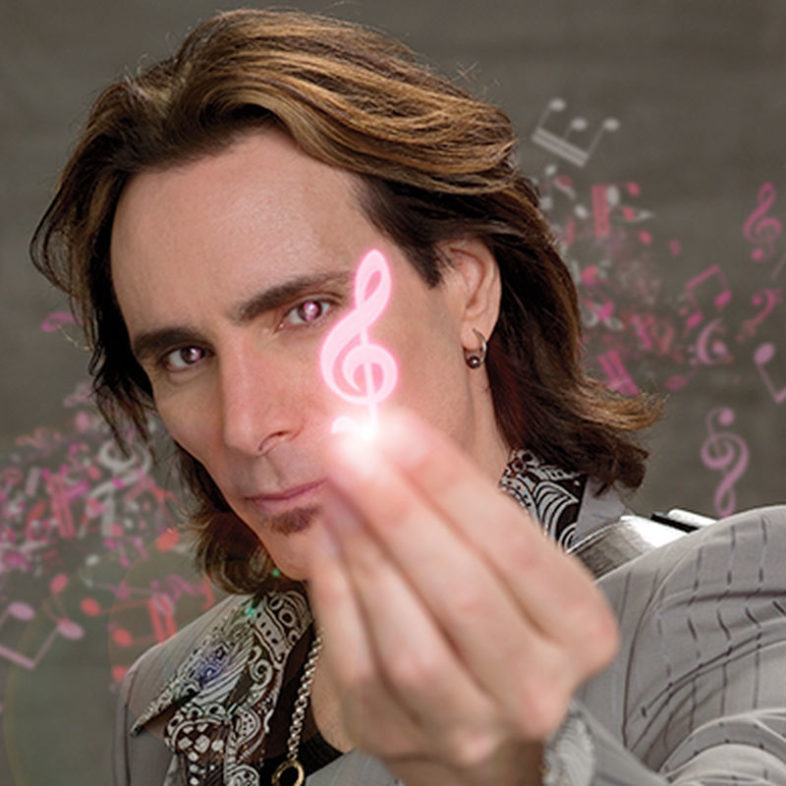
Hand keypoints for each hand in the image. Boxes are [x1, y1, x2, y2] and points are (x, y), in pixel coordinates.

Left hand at [307, 410, 617, 785]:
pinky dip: (336, 590)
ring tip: (336, 488)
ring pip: (409, 637)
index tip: (396, 429)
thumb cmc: (493, 617)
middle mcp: (535, 688)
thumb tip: (387, 436)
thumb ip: (461, 506)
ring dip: (363, 549)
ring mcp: (468, 725)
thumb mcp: (505, 563)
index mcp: (580, 631)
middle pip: (462, 592)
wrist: (474, 716)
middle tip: (351, 451)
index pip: (514, 546)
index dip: (449, 483)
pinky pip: (359, 660)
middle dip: (399, 510)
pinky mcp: (400, 736)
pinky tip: (328, 538)